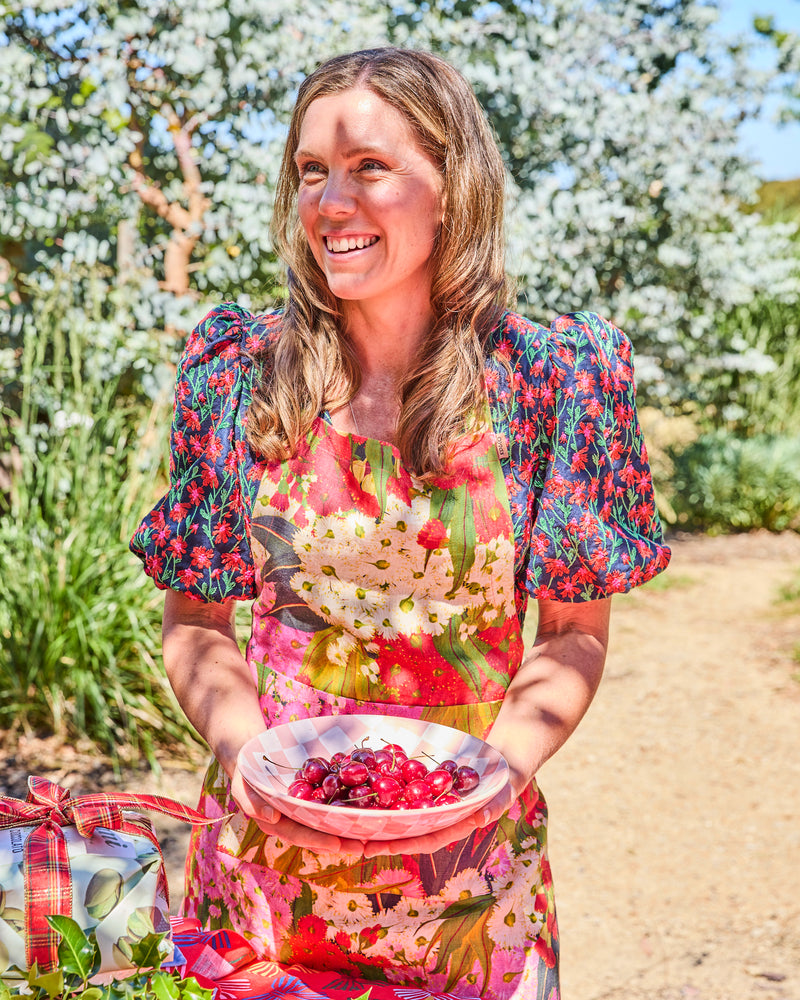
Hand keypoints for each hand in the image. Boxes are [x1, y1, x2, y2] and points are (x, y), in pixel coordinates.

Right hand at [230, 764, 365, 855]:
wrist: (253, 758)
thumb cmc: (246, 775)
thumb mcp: (242, 788)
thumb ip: (253, 803)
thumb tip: (273, 817)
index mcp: (278, 825)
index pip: (300, 835)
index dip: (319, 840)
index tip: (338, 845)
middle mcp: (295, 821)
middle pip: (320, 835)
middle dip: (341, 842)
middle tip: (364, 846)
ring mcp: (306, 811)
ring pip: (329, 823)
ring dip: (348, 829)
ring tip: (371, 834)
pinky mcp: (315, 797)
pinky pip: (332, 802)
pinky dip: (348, 807)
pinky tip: (367, 807)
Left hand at [360, 778, 517, 857]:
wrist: (503, 761)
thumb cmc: (505, 781)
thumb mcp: (503, 793)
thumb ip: (494, 806)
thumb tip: (480, 818)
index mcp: (454, 826)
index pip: (426, 839)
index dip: (403, 843)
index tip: (381, 847)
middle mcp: (438, 818)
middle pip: (407, 830)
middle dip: (382, 836)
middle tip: (355, 840)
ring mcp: (431, 802)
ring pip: (402, 813)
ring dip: (380, 817)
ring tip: (353, 820)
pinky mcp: (425, 785)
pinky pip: (404, 789)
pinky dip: (387, 791)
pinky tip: (365, 786)